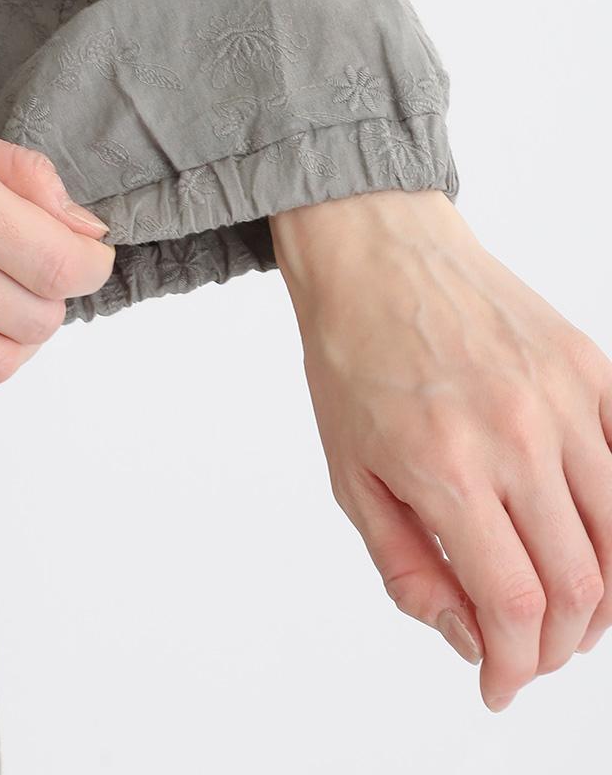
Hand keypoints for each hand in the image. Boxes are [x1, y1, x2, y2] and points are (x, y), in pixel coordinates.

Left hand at [270, 187, 611, 711]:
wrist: (376, 253)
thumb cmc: (352, 357)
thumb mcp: (349, 473)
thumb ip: (407, 568)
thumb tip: (471, 639)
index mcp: (445, 466)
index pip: (515, 606)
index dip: (515, 666)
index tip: (501, 683)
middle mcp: (515, 435)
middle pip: (581, 586)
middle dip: (558, 644)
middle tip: (527, 650)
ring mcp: (562, 398)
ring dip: (602, 595)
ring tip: (564, 606)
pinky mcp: (591, 366)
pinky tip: (587, 535)